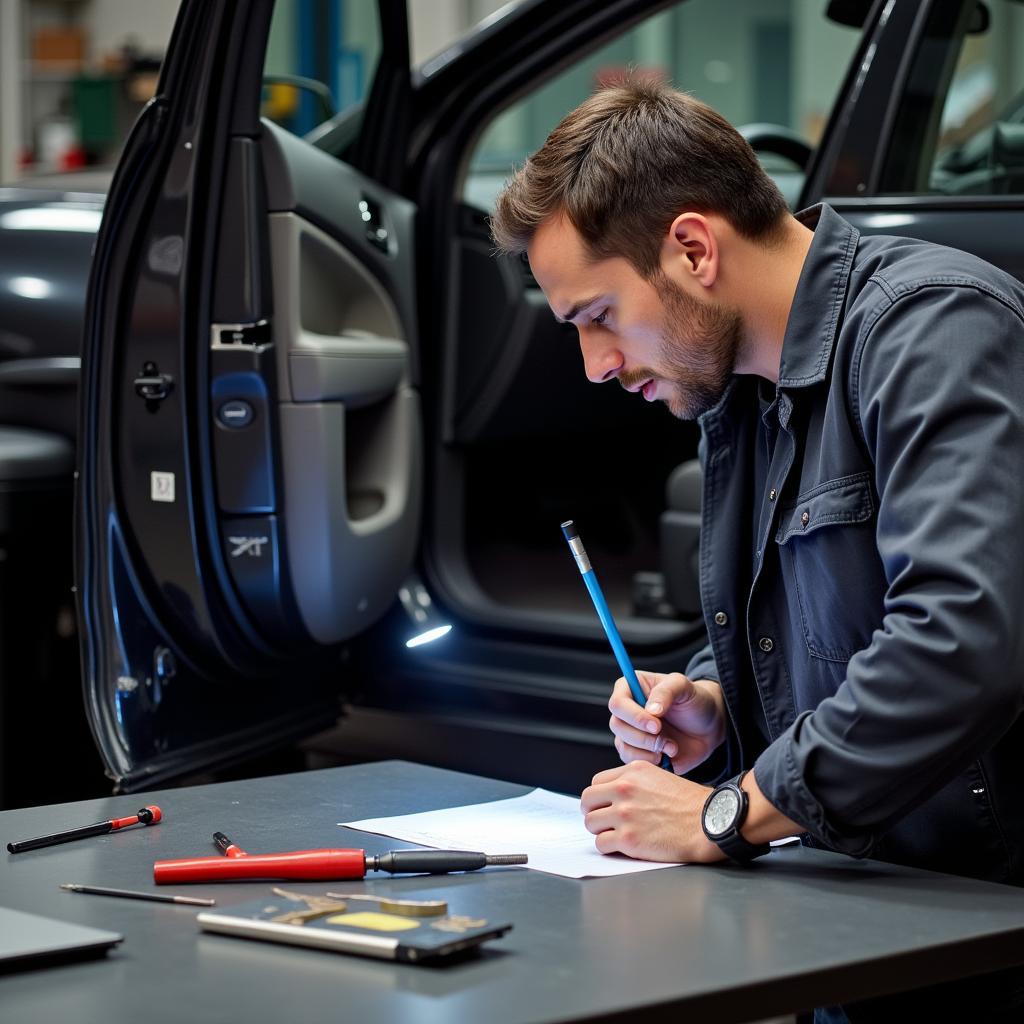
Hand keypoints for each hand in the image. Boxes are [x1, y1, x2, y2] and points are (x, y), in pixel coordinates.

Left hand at [580, 761, 723, 861]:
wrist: (709, 823)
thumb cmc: (691, 804)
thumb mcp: (660, 777)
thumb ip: (635, 782)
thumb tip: (615, 794)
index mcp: (632, 772)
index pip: (596, 783)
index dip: (600, 797)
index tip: (605, 805)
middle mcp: (624, 789)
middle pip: (587, 800)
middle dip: (594, 812)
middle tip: (605, 821)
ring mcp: (624, 814)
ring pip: (591, 823)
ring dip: (601, 831)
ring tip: (616, 835)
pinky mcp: (628, 838)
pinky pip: (601, 844)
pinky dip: (609, 848)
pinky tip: (623, 847)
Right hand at [608, 671, 725, 772]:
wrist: (707, 727)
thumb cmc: (694, 701)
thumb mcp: (684, 687)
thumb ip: (666, 692)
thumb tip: (651, 710)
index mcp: (631, 688)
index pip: (618, 703)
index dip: (634, 716)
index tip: (656, 725)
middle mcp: (626, 711)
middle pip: (617, 726)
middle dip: (643, 737)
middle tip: (664, 739)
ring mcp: (630, 732)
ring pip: (623, 745)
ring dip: (648, 750)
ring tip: (671, 746)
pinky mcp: (637, 752)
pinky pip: (631, 761)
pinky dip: (650, 761)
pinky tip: (666, 755)